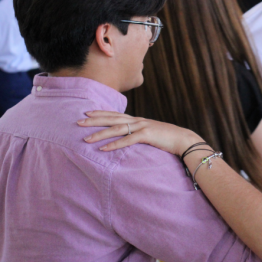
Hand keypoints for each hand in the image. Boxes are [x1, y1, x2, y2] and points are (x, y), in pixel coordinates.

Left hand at [77, 111, 203, 155]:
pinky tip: (103, 149)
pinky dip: (114, 144)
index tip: (86, 113)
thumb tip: (129, 138)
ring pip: (116, 128)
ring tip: (85, 138)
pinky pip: (127, 140)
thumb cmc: (168, 139)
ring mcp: (142, 127)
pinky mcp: (147, 135)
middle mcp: (138, 121)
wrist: (184, 140)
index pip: (115, 114)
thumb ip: (139, 134)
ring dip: (100, 133)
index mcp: (138, 120)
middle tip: (78, 122)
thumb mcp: (151, 134)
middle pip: (112, 118)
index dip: (100, 113)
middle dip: (94, 120)